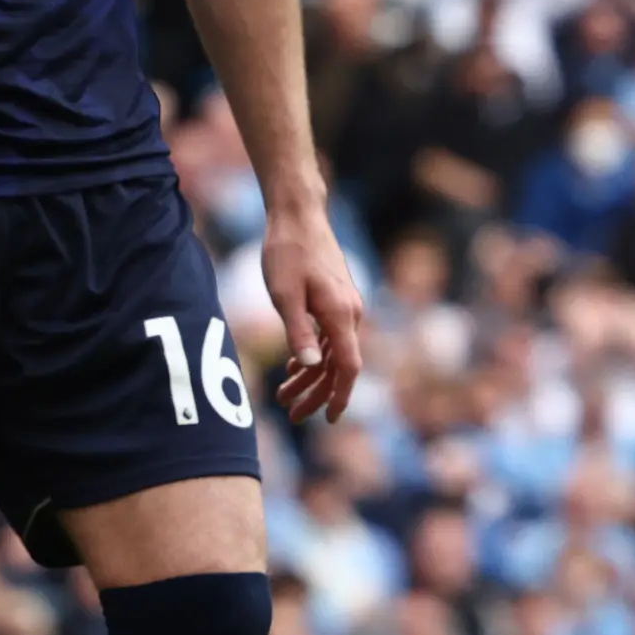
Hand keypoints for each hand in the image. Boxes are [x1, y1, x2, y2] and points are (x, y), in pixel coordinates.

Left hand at [263, 199, 367, 424]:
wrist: (298, 215)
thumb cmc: (287, 252)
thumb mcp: (284, 294)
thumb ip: (299, 331)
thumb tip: (309, 366)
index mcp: (341, 315)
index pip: (347, 367)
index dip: (339, 396)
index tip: (329, 419)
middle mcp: (351, 314)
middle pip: (339, 366)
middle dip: (316, 394)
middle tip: (292, 415)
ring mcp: (345, 306)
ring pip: (332, 352)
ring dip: (310, 377)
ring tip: (284, 396)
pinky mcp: (336, 299)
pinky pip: (329, 337)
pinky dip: (313, 355)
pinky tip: (294, 365)